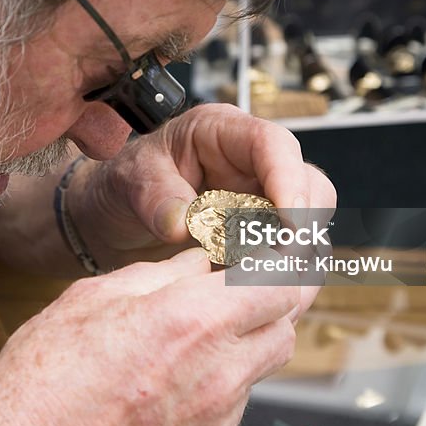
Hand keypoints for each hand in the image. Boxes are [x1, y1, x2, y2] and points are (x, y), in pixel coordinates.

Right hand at [0, 248, 312, 425]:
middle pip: (285, 327)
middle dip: (267, 304)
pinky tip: (166, 387)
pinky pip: (230, 411)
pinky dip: (213, 390)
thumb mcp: (92, 299)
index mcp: (192, 321)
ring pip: (258, 370)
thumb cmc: (43, 381)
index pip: (281, 282)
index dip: (282, 263)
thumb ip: (159, 275)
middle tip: (232, 294)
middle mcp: (218, 374)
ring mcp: (217, 423)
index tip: (269, 254)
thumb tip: (198, 263)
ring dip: (238, 347)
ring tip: (186, 344)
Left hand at [71, 104, 336, 263]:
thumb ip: (156, 198)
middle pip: (309, 187)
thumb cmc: (125, 182)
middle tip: (274, 265)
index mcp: (223, 131)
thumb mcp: (130, 181)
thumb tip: (185, 224)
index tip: (289, 223)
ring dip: (292, 258)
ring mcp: (264, 199)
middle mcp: (254, 162)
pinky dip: (279, 276)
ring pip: (308, 225)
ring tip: (260, 283)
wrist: (116, 214)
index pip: (274, 144)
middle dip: (299, 228)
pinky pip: (290, 256)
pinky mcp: (263, 234)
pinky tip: (254, 294)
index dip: (289, 181)